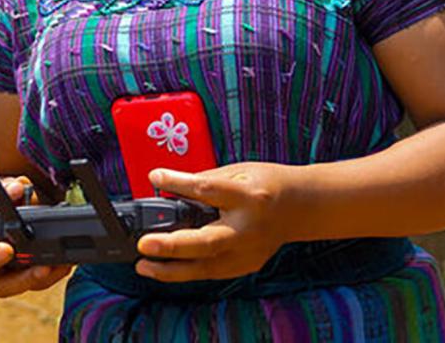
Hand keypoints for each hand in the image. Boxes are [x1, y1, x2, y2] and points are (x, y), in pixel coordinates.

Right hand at [0, 175, 71, 296]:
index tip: (17, 190)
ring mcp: (2, 267)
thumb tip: (20, 188)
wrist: (25, 211)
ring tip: (44, 268)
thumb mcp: (13, 186)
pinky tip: (63, 264)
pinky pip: (32, 283)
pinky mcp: (22, 277)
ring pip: (1, 286)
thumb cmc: (15, 198)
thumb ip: (14, 186)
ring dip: (23, 279)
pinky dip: (50, 275)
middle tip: (7, 251)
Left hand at [135, 162, 293, 282]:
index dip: (179, 183)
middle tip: (145, 244)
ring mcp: (248, 252)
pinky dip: (187, 271)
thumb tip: (168, 188)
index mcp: (249, 197)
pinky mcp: (245, 266)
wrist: (301, 207)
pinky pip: (211, 273)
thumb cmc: (266, 184)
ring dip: (171, 269)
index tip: (155, 177)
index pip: (209, 191)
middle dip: (172, 246)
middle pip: (207, 242)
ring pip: (206, 267)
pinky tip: (164, 269)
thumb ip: (206, 182)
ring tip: (143, 265)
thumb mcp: (238, 172)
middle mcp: (248, 229)